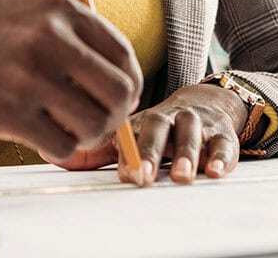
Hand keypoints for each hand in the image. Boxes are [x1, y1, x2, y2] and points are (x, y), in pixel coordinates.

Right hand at [0, 0, 142, 161]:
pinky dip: (59, 149)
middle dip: (116, 115)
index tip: (118, 98)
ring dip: (87, 136)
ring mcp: (28, 75)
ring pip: (95, 124)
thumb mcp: (27, 7)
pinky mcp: (8, 113)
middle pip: (119, 92)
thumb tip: (119, 81)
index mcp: (60, 7)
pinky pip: (62, 145)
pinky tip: (42, 139)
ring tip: (66, 129)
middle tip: (97, 121)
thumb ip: (71, 34)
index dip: (128, 84)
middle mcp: (50, 37)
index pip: (123, 55)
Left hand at [46, 82, 248, 184]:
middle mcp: (169, 115)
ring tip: (183, 176)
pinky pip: (225, 142)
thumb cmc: (161, 125)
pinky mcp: (223, 132)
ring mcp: (196, 123)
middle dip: (152, 152)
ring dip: (187, 154)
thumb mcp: (132, 132)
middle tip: (143, 176)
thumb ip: (97, 148)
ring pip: (192, 133)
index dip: (128, 150)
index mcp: (144, 117)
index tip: (123, 172)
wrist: (207, 102)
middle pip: (159, 128)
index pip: (132, 130)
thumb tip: (52, 153)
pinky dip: (221, 156)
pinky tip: (216, 171)